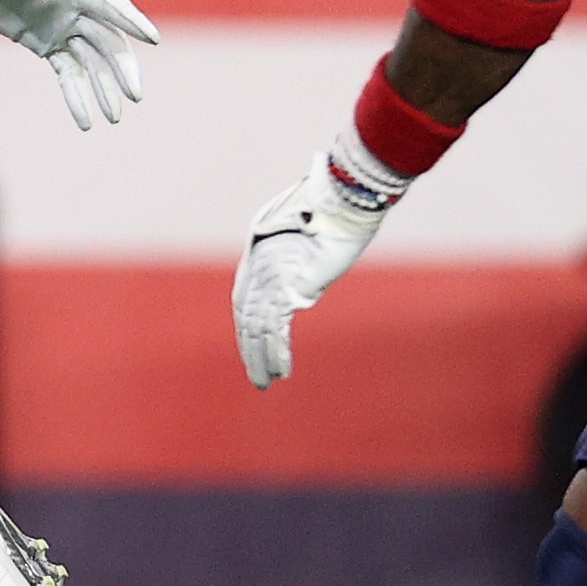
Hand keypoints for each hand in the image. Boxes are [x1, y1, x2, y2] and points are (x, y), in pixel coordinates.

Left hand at [0, 0, 156, 128]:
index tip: (152, 39)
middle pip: (107, 39)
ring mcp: (60, 25)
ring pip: (92, 61)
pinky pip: (67, 72)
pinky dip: (76, 96)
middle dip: (122, 68)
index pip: (105, 4)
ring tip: (113, 119)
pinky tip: (84, 122)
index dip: (129, 20)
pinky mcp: (44, 42)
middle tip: (135, 95)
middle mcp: (71, 5)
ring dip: (104, 88)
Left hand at [233, 133, 403, 387]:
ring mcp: (269, 277)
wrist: (342, 203)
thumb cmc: (332, 217)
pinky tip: (281, 369)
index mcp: (258, 257)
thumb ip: (296, 269)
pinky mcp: (286, 286)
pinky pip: (276, 326)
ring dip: (262, 358)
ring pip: (257, 328)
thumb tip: (298, 296)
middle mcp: (258, 268)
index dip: (246, 331)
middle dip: (250, 351)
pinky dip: (277, 351)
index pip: (244, 303)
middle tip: (258, 379)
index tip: (253, 353)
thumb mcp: (306, 245)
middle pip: (247, 319)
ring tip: (266, 382)